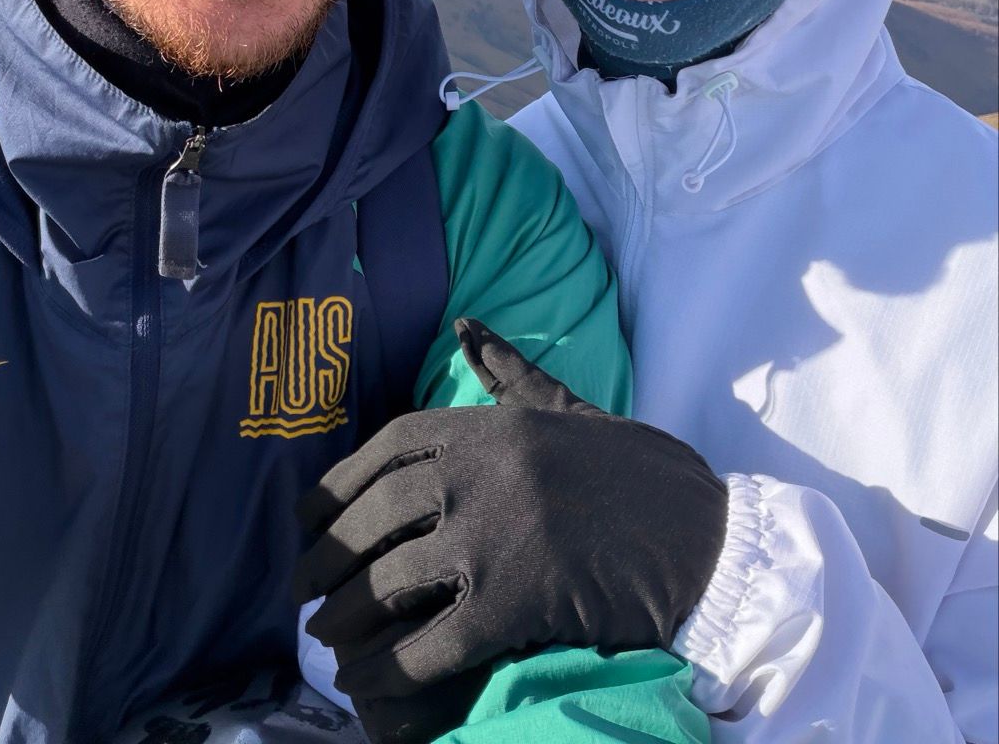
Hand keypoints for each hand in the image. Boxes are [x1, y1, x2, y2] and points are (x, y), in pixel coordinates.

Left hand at [293, 319, 726, 740]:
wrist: (706, 536)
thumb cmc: (634, 473)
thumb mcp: (567, 410)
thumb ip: (508, 372)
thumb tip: (465, 324)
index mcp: (488, 424)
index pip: (387, 446)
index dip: (338, 484)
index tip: (305, 515)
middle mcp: (481, 470)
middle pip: (376, 514)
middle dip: (329, 553)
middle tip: (301, 585)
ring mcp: (496, 535)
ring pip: (393, 580)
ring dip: (349, 615)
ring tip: (326, 638)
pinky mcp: (517, 600)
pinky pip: (433, 642)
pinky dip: (393, 668)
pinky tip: (371, 682)